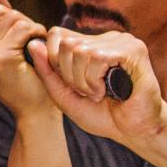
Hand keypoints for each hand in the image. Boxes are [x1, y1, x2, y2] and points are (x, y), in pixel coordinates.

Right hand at [0, 0, 51, 117]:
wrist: (34, 111)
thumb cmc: (23, 79)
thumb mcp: (5, 47)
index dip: (2, 16)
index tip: (13, 36)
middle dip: (18, 20)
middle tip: (28, 41)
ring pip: (11, 17)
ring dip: (29, 28)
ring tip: (32, 47)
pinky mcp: (0, 58)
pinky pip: (23, 28)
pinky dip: (37, 34)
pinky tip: (37, 49)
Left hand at [30, 26, 165, 143]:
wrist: (134, 131)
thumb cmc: (102, 115)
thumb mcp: (64, 95)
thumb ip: (47, 71)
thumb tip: (32, 44)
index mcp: (91, 44)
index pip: (56, 35)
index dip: (55, 62)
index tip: (71, 85)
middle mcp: (106, 38)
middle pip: (65, 44)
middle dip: (69, 76)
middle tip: (88, 92)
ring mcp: (121, 41)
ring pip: (79, 51)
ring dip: (83, 82)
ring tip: (99, 93)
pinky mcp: (133, 49)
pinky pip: (97, 57)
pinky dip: (95, 81)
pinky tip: (109, 92)